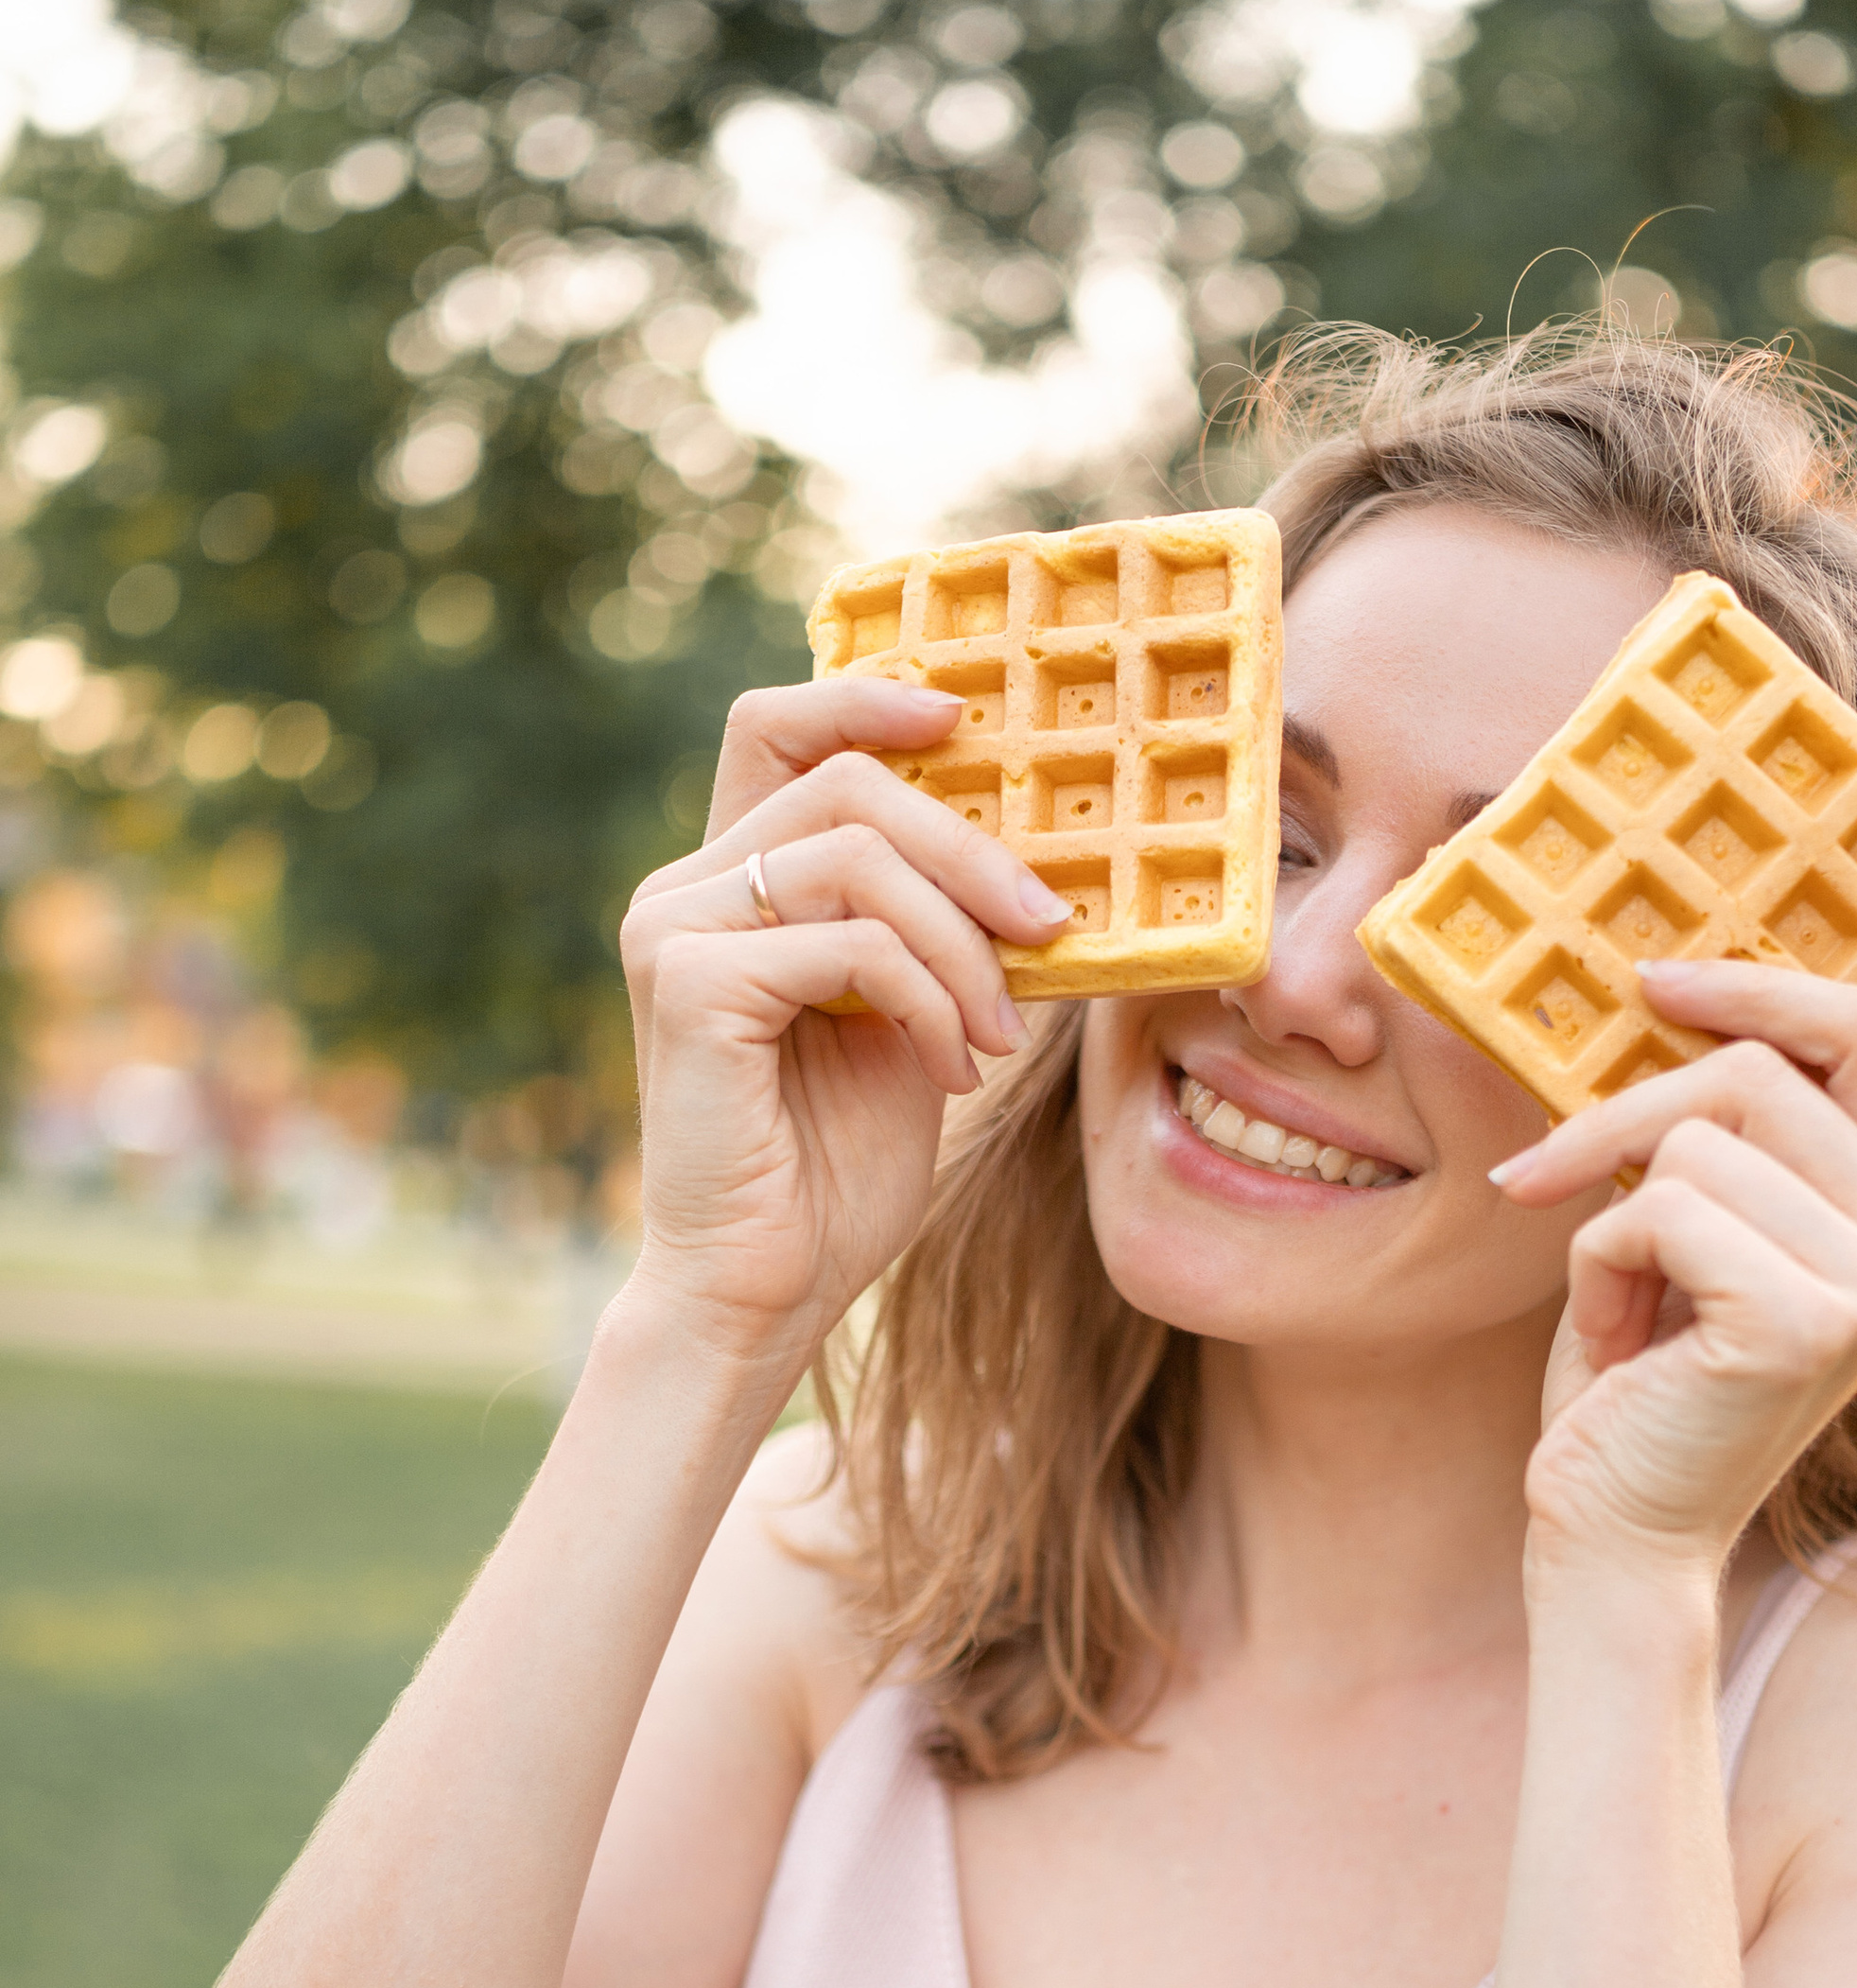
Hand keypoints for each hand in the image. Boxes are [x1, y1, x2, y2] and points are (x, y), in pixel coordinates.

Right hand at [616, 676, 1072, 1370]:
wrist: (764, 1289)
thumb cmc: (833, 1167)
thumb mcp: (909, 1019)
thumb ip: (935, 930)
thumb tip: (1046, 862)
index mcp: (730, 880)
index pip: (781, 727)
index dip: (869, 698)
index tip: (968, 719)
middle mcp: (684, 888)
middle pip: (844, 781)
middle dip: (970, 848)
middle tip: (1052, 926)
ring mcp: (673, 929)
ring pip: (855, 858)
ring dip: (961, 946)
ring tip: (1000, 1035)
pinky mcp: (688, 986)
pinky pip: (850, 944)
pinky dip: (928, 1001)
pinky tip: (950, 1068)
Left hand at [1491, 961, 1856, 1582]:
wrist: (1615, 1539)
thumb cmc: (1638, 1383)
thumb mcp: (1699, 1224)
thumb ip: (1730, 1123)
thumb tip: (1671, 979)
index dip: (1755, 989)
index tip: (1648, 985)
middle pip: (1759, 1072)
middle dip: (1625, 1119)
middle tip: (1552, 1184)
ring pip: (1696, 1139)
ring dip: (1612, 1218)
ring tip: (1624, 1310)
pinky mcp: (1804, 1321)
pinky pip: (1658, 1210)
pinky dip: (1601, 1267)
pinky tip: (1620, 1349)